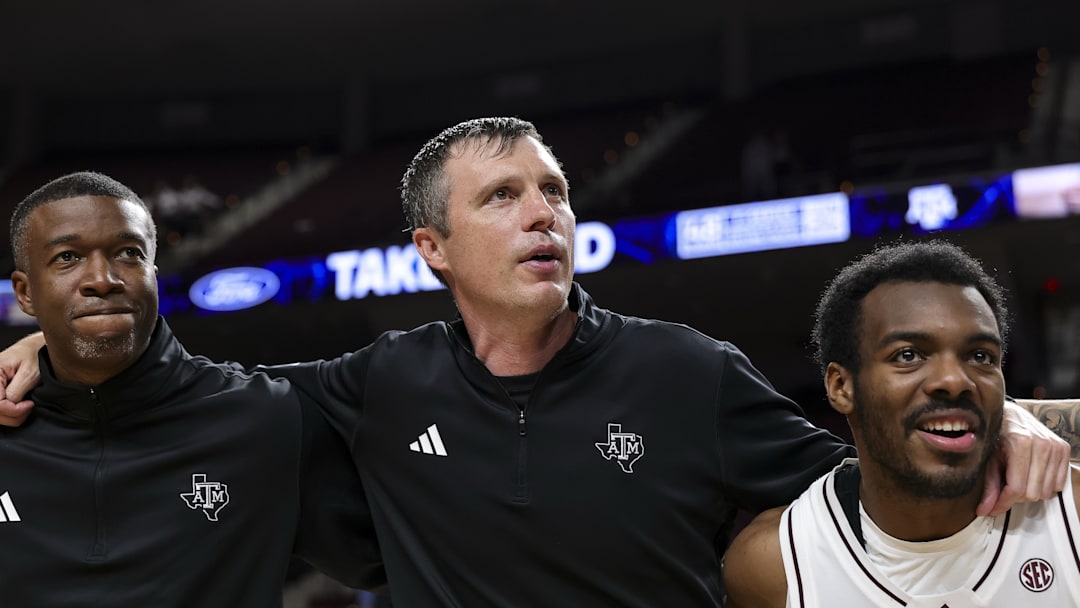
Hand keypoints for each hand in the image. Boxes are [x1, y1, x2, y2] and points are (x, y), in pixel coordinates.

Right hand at [0, 332, 44, 426]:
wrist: (34, 349)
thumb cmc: (34, 356)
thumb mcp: (28, 374)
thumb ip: (16, 391)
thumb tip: (10, 404)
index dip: (13, 410)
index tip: (28, 405)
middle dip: (12, 415)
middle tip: (27, 409)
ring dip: (9, 415)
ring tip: (24, 408)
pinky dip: (7, 412)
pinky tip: (17, 406)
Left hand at [977, 400, 1070, 515]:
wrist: (1012, 414)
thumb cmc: (997, 435)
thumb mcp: (988, 458)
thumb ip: (989, 486)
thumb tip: (984, 510)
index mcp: (1020, 443)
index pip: (1017, 488)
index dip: (1004, 503)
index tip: (992, 509)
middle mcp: (1041, 444)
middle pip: (1032, 493)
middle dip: (1015, 497)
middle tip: (1005, 488)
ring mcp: (1055, 446)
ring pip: (1046, 491)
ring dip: (1030, 492)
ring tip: (1017, 480)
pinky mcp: (1064, 449)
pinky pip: (1058, 484)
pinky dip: (1044, 486)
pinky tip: (1032, 476)